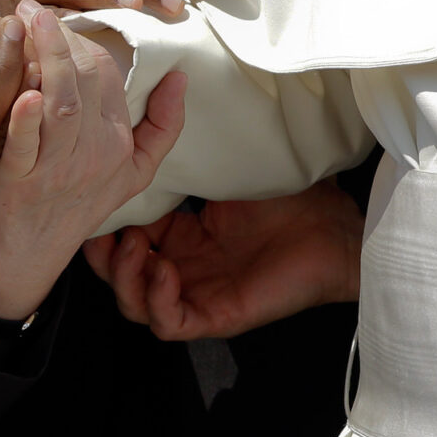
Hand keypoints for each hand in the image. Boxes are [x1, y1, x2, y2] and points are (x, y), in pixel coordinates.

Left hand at [0, 4, 186, 318]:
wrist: (20, 261)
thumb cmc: (71, 207)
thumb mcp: (134, 173)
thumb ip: (163, 126)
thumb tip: (181, 77)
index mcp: (118, 142)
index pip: (110, 73)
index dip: (83, 40)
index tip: (53, 18)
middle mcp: (93, 153)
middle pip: (87, 78)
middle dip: (60, 35)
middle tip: (32, 7)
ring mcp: (56, 168)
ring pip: (61, 101)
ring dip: (44, 56)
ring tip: (23, 19)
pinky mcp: (19, 182)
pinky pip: (25, 144)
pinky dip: (23, 117)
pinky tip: (21, 90)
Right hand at [83, 179, 363, 339]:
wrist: (337, 227)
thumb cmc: (294, 198)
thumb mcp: (228, 170)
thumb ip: (191, 156)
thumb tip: (159, 111)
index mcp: (183, 236)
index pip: (125, 238)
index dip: (107, 224)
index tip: (99, 197)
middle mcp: (185, 268)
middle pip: (120, 277)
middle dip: (102, 257)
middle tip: (102, 229)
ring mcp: (199, 294)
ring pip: (136, 305)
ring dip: (124, 278)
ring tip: (131, 247)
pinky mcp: (219, 317)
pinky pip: (171, 324)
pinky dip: (158, 301)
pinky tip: (164, 270)